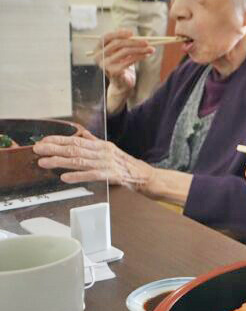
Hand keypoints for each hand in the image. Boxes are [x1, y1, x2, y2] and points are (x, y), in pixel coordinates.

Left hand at [33, 127, 153, 188]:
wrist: (143, 175)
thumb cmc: (126, 164)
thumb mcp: (110, 148)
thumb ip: (94, 141)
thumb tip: (81, 132)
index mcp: (101, 145)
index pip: (76, 140)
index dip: (58, 140)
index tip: (44, 140)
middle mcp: (102, 152)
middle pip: (75, 149)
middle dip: (54, 149)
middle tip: (37, 149)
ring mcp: (106, 164)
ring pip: (80, 161)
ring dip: (60, 162)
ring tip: (44, 163)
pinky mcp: (110, 176)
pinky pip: (92, 175)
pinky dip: (78, 176)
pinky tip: (65, 177)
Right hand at [92, 29, 154, 93]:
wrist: (122, 83)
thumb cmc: (121, 64)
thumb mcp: (120, 51)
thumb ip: (123, 42)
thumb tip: (132, 33)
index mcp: (98, 49)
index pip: (106, 37)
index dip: (119, 33)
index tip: (132, 32)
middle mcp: (98, 56)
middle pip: (117, 44)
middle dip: (134, 42)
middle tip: (147, 42)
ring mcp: (105, 65)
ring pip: (125, 52)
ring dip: (140, 49)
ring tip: (151, 49)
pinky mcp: (114, 71)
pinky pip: (129, 61)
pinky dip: (140, 57)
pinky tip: (146, 55)